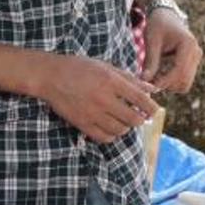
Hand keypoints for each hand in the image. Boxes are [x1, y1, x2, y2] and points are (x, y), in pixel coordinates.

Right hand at [35, 54, 158, 142]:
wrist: (50, 76)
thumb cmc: (79, 68)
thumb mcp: (106, 67)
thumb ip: (129, 78)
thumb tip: (151, 89)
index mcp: (111, 81)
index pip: (140, 99)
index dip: (151, 107)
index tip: (154, 111)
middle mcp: (103, 98)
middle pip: (133, 118)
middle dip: (140, 119)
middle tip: (139, 116)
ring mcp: (92, 113)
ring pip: (120, 130)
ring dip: (126, 127)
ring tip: (123, 121)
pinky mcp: (82, 123)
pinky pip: (104, 137)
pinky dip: (112, 135)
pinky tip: (111, 127)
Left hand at [141, 8, 201, 93]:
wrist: (166, 15)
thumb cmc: (157, 25)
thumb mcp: (151, 41)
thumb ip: (150, 61)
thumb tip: (145, 81)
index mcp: (188, 44)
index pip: (179, 71)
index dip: (164, 81)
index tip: (148, 84)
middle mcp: (197, 52)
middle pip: (184, 81)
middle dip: (166, 84)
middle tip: (148, 79)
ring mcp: (197, 58)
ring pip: (184, 83)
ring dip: (168, 83)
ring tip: (153, 72)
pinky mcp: (193, 63)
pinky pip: (183, 79)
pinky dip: (171, 80)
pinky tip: (160, 69)